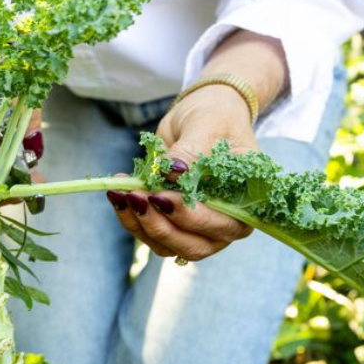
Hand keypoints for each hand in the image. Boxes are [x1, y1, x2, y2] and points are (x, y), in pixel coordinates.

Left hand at [107, 85, 254, 260]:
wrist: (200, 118)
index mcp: (246, 204)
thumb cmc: (215, 120)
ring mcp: (197, 228)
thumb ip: (191, 152)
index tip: (160, 196)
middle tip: (135, 196)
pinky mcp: (171, 222)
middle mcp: (224, 224)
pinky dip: (130, 218)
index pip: (222, 226)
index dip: (190, 218)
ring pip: (167, 244)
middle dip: (160, 225)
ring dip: (140, 224)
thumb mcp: (207, 128)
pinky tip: (118, 193)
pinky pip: (149, 232)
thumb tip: (170, 172)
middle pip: (193, 246)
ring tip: (121, 192)